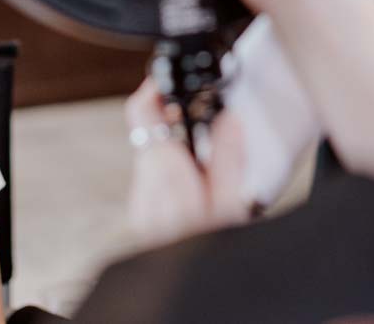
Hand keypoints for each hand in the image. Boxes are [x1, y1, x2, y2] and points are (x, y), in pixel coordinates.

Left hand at [124, 80, 248, 248]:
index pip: (141, 112)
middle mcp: (144, 188)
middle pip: (149, 132)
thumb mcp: (231, 205)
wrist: (192, 295)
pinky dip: (173, 173)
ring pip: (151, 156)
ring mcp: (141, 204)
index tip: (173, 79)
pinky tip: (197, 185)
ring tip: (207, 157)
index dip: (155, 88)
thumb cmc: (206, 256)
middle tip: (206, 117)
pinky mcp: (145, 216)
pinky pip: (154, 181)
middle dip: (175, 122)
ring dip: (175, 149)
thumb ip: (228, 157)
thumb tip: (227, 118)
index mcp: (164, 176)